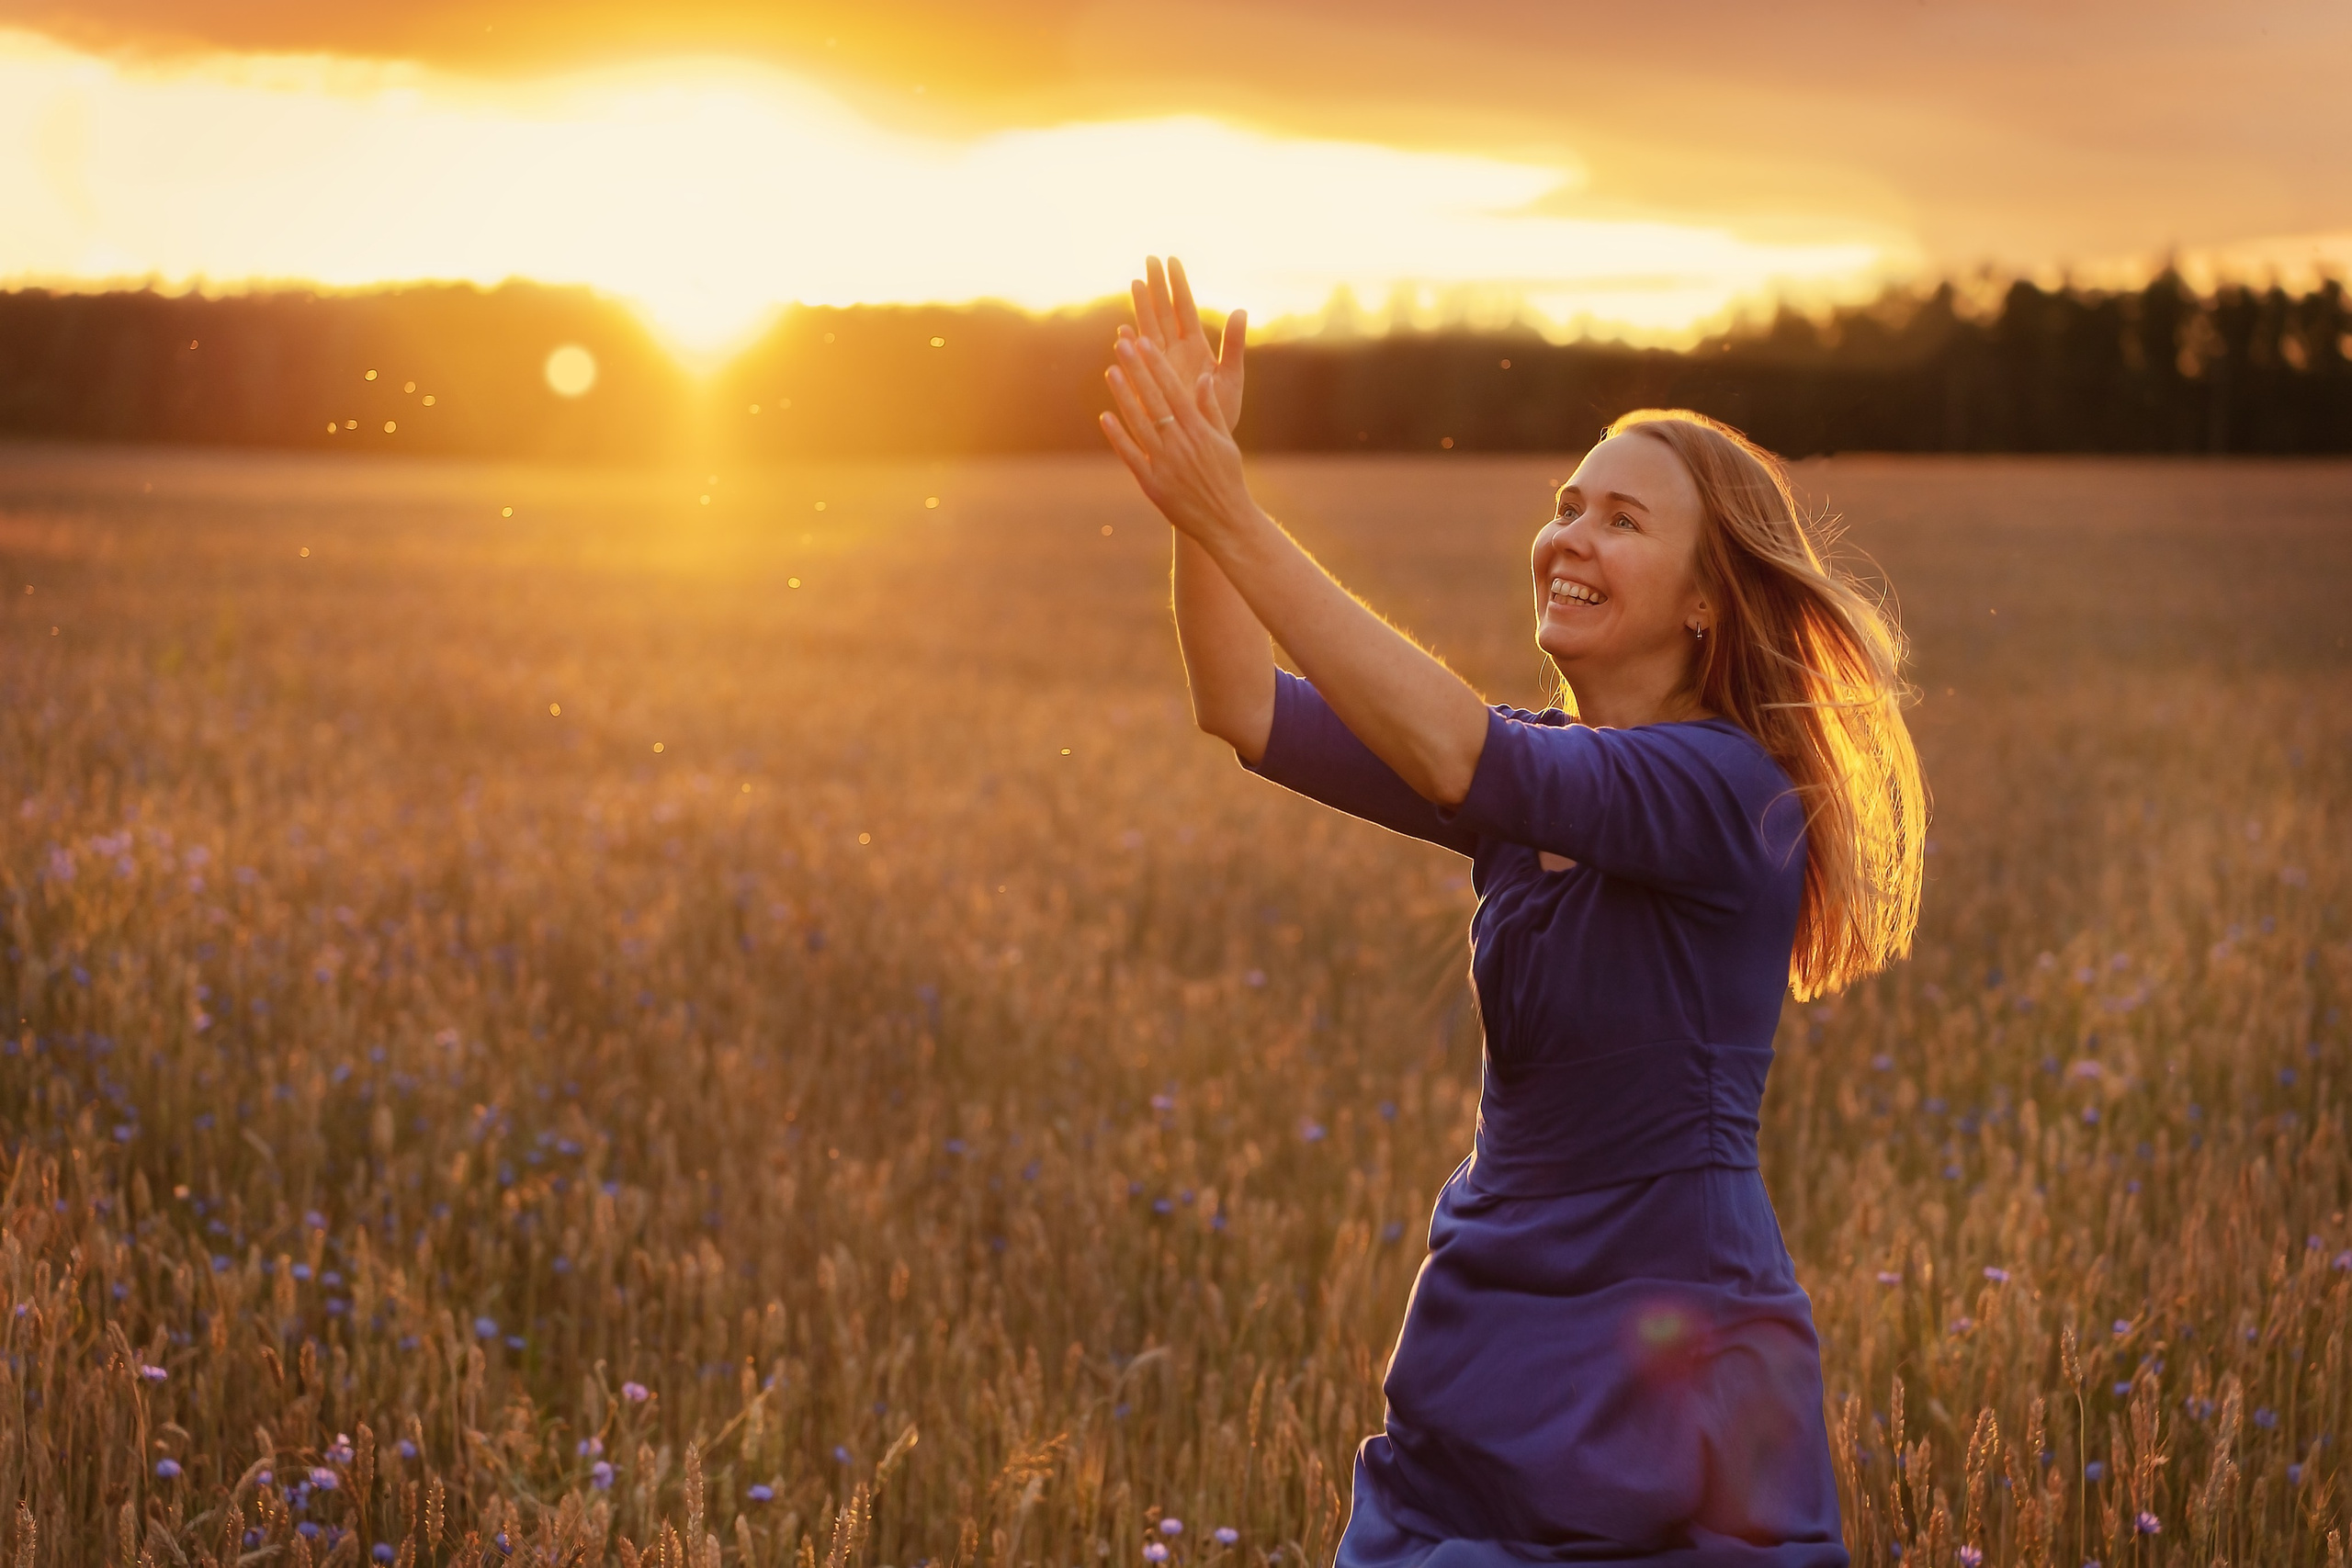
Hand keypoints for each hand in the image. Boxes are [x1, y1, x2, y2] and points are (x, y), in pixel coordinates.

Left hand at [1100, 330, 1257, 546]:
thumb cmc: (1227, 478)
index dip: (1157, 365)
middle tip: (1122, 345)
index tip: (1145, 343)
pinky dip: (1118, 436)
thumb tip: (1203, 378)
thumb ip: (1211, 410)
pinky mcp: (1152, 483)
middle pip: (1154, 400)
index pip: (1174, 390)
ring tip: (1111, 371)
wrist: (1225, 520)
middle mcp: (1180, 443)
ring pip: (1139, 423)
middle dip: (1137, 370)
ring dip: (1124, 396)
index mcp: (1199, 430)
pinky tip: (1105, 416)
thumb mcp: (1225, 441)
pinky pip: (1131, 456)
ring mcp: (1164, 463)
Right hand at [1120, 256, 1245, 432]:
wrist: (1208, 443)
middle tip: (1150, 258)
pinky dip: (1130, 347)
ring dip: (1141, 308)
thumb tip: (1241, 309)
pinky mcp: (1148, 384)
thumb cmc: (1221, 412)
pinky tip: (1124, 332)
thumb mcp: (1231, 376)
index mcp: (1195, 347)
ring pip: (1147, 330)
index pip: (1184, 309)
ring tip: (1136, 283)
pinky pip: (1136, 362)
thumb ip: (1235, 344)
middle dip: (1156, 286)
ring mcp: (1159, 366)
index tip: (1171, 259)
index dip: (1178, 285)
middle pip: (1162, 312)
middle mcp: (1174, 352)